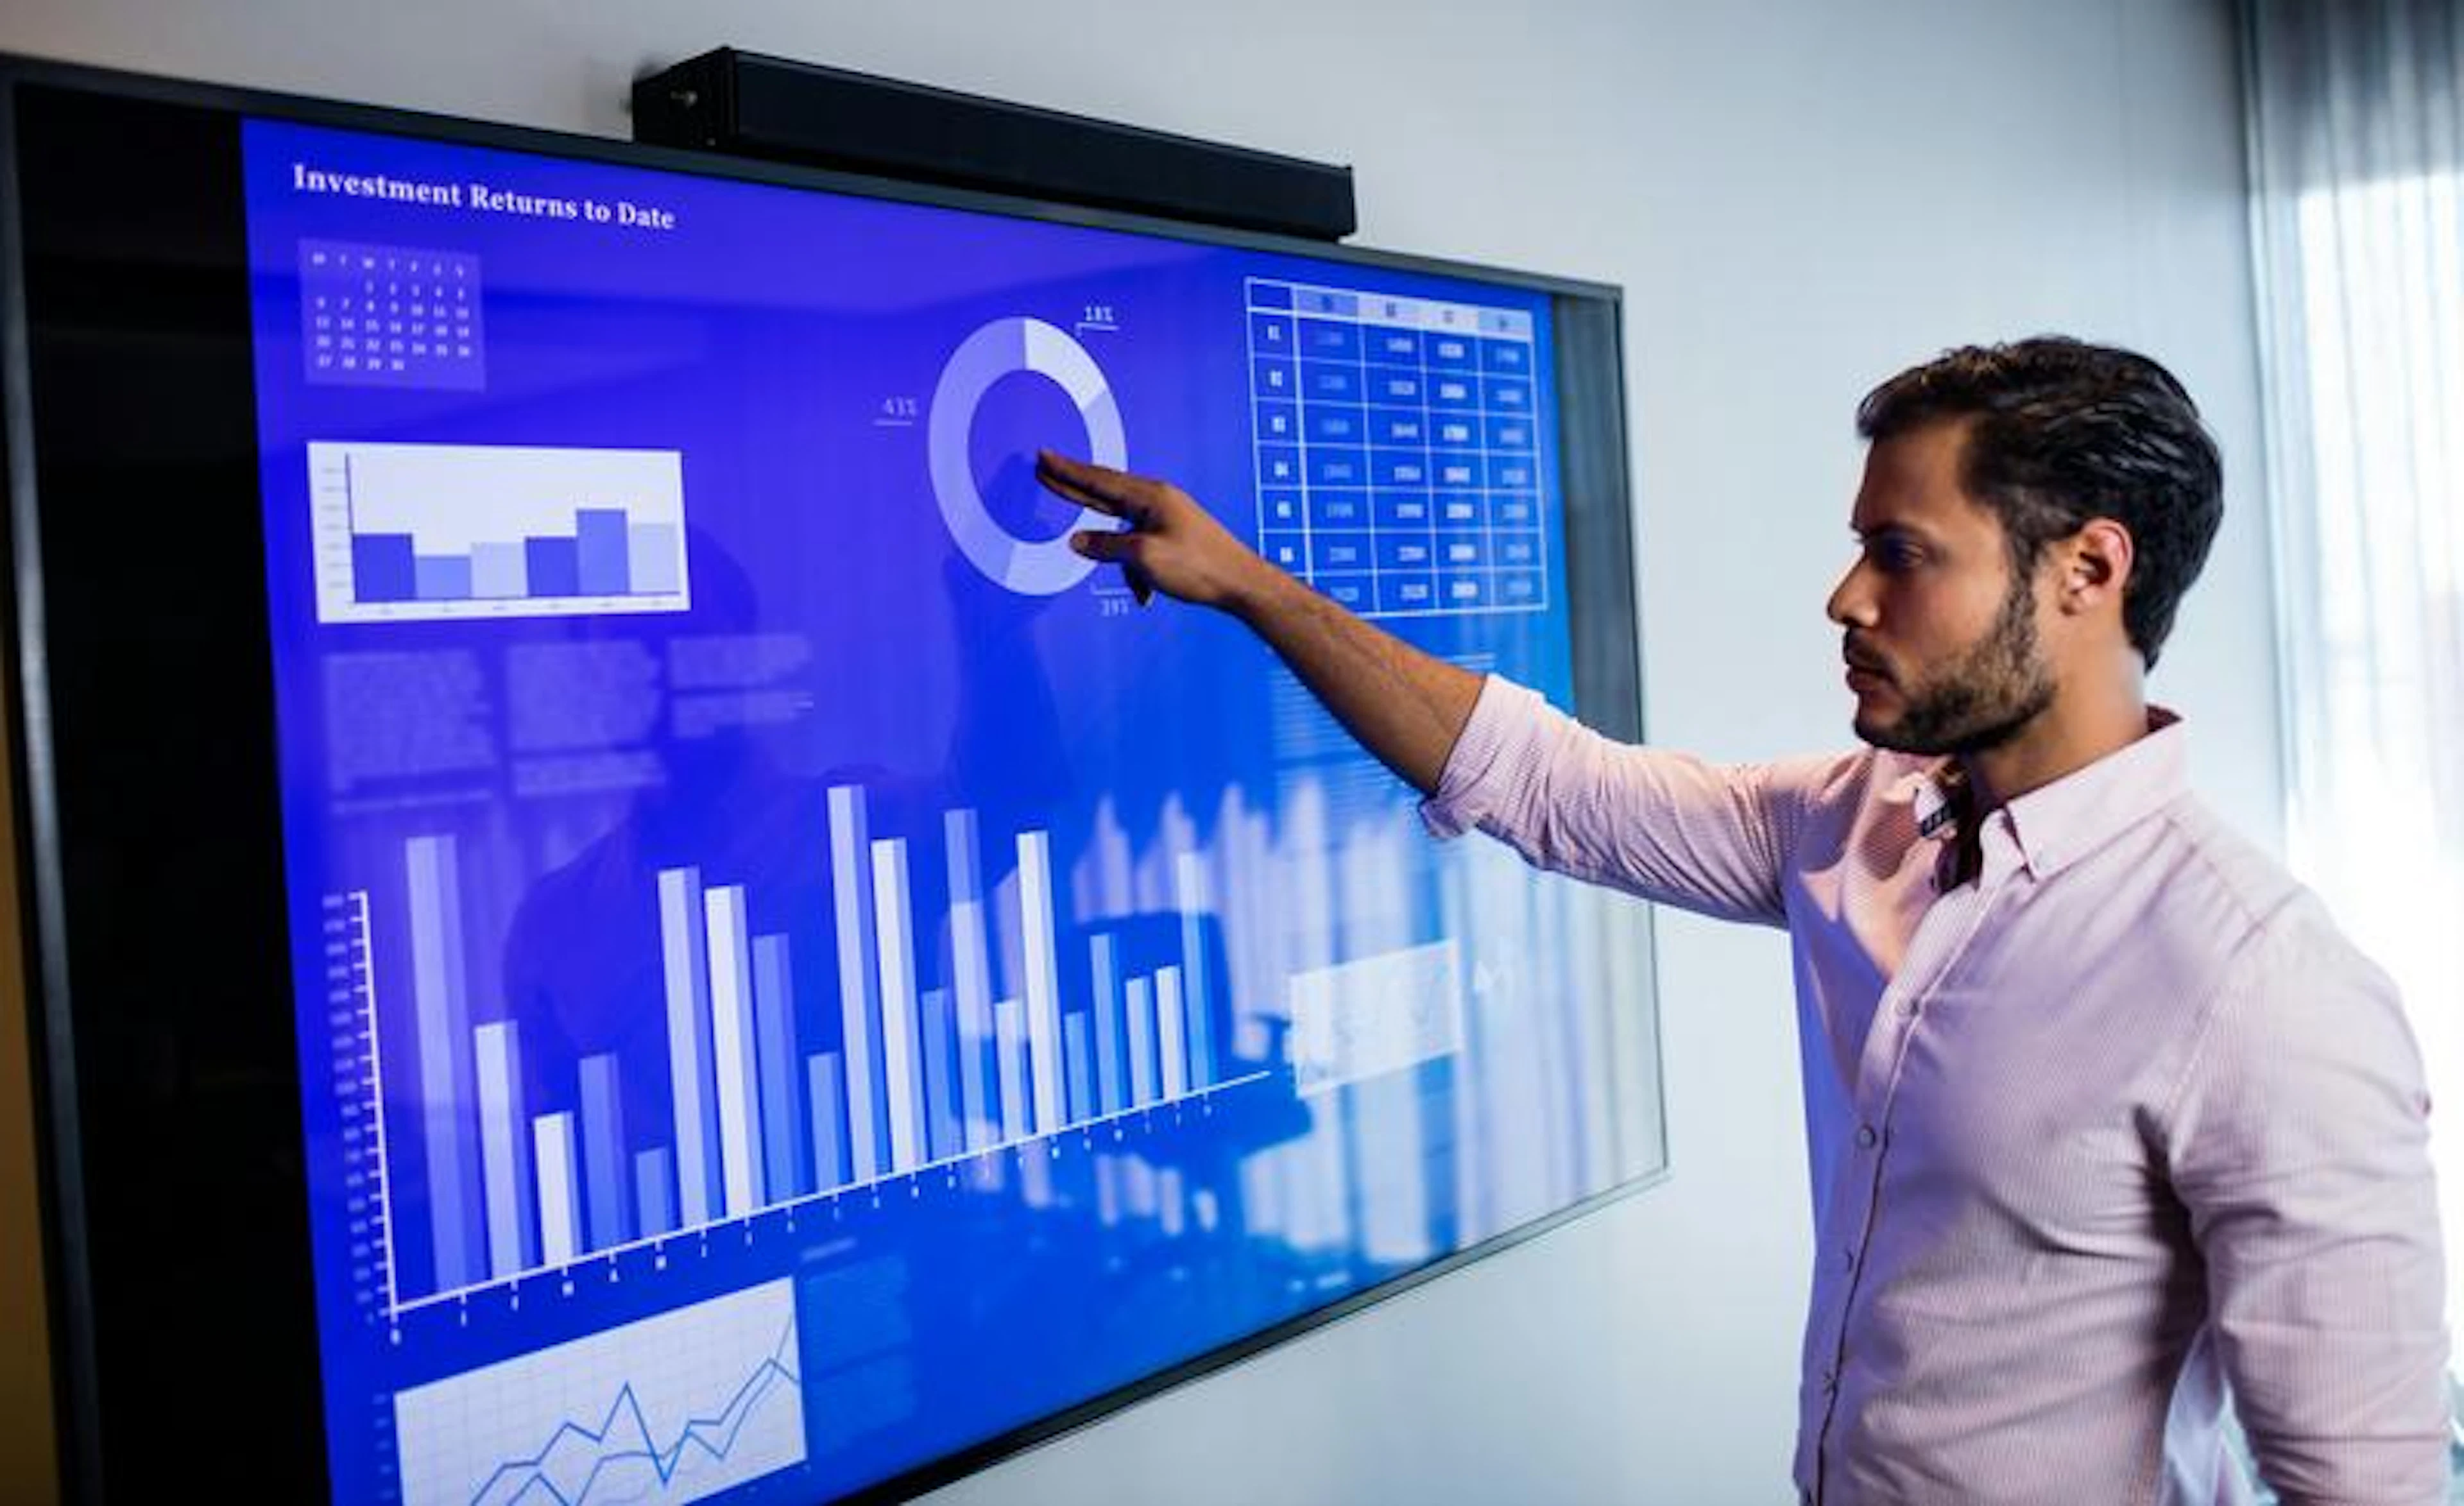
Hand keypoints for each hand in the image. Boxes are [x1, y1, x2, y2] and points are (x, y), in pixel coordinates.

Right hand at [1036, 450, 1278, 610]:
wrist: (1242, 583)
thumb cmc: (1199, 567)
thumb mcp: (1144, 558)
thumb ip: (1107, 546)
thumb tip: (1077, 541)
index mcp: (1150, 497)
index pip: (1098, 480)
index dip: (1067, 471)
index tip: (1043, 457)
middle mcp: (1158, 500)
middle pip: (1105, 492)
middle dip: (1074, 486)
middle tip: (1045, 471)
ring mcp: (1167, 516)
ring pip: (1124, 530)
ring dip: (1117, 555)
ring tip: (1124, 575)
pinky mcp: (1174, 535)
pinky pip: (1141, 548)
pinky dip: (1137, 569)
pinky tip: (1146, 593)